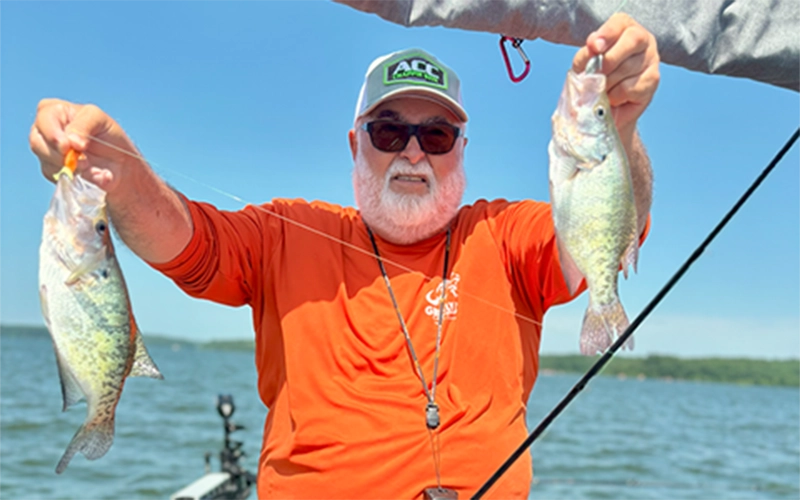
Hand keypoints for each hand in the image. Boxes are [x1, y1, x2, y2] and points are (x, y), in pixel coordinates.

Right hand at [29, 99, 137, 193]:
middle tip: (83, 161)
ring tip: (91, 167)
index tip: (67, 146)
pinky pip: (60, 179)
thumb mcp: (99, 119)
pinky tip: (93, 175)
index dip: (53, 135)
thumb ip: (84, 126)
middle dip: (60, 155)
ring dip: (71, 169)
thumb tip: (71, 142)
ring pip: (48, 164)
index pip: (44, 120)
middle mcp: (44, 132)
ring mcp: (47, 154)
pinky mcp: (55, 173)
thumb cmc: (106, 132)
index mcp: (52, 112)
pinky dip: (79, 179)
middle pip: (38, 144)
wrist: (120, 161)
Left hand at [572, 13, 659, 138]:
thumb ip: (587, 54)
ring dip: (607, 82)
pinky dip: (615, 96)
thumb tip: (592, 47)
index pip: (619, 24)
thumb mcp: (585, 62)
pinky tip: (611, 97)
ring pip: (628, 68)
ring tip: (601, 89)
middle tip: (595, 74)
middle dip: (608, 60)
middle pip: (631, 42)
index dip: (606, 34)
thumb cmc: (595, 75)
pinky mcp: (652, 81)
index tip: (594, 47)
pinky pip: (630, 88)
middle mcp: (643, 39)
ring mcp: (651, 59)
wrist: (604, 103)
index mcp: (624, 28)